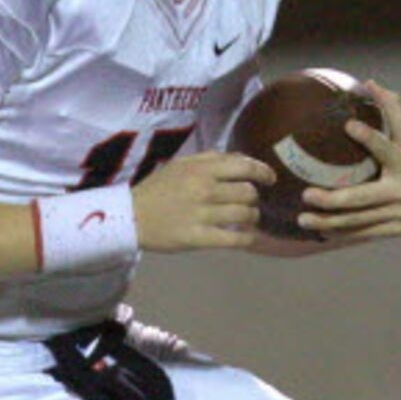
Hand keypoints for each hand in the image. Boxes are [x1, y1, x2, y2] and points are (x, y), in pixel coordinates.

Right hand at [131, 150, 269, 254]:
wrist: (131, 216)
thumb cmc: (158, 189)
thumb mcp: (182, 164)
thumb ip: (212, 159)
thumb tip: (243, 160)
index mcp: (201, 169)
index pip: (245, 166)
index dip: (264, 172)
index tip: (270, 179)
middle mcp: (204, 189)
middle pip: (249, 193)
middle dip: (254, 199)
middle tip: (249, 203)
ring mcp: (202, 215)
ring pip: (245, 215)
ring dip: (252, 217)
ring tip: (246, 219)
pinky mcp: (198, 238)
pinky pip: (235, 239)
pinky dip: (247, 238)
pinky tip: (247, 237)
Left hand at [295, 81, 400, 240]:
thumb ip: (392, 110)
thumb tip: (369, 83)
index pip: (386, 148)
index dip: (369, 137)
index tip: (349, 125)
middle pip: (361, 198)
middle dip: (332, 199)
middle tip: (306, 195)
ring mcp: (399, 214)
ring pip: (358, 220)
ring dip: (328, 221)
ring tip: (303, 219)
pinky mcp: (395, 229)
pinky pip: (364, 232)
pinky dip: (341, 232)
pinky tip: (321, 230)